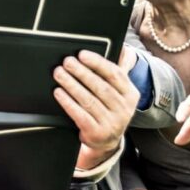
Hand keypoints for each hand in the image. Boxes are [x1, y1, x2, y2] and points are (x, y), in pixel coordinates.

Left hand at [54, 47, 139, 162]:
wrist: (106, 141)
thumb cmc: (109, 109)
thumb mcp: (119, 92)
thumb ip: (119, 71)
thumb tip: (123, 49)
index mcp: (131, 94)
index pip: (115, 74)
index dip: (97, 63)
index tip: (82, 54)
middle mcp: (124, 109)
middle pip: (100, 87)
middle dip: (81, 72)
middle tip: (67, 62)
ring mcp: (111, 123)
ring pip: (89, 100)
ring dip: (72, 85)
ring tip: (59, 74)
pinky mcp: (97, 133)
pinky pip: (80, 115)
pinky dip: (68, 102)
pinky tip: (59, 93)